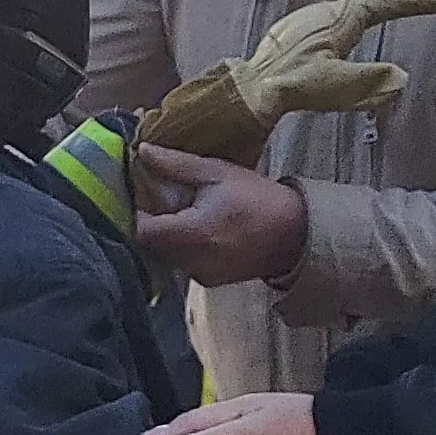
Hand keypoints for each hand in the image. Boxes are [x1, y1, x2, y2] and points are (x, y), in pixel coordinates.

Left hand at [131, 144, 305, 287]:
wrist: (296, 234)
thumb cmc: (257, 198)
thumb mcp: (216, 172)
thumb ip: (176, 164)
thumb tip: (143, 152)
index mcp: (193, 233)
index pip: (143, 231)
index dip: (140, 212)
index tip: (149, 196)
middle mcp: (192, 261)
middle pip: (151, 245)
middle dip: (154, 223)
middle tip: (171, 202)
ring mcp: (200, 276)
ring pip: (165, 256)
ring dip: (169, 236)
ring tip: (190, 215)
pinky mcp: (208, 282)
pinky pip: (181, 265)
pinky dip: (183, 249)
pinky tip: (203, 232)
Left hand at [245, 0, 435, 110]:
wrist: (248, 89)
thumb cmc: (288, 86)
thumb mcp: (333, 87)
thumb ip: (368, 83)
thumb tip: (401, 77)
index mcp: (340, 19)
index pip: (390, 2)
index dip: (424, 0)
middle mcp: (329, 13)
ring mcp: (315, 21)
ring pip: (362, 5)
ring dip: (390, 3)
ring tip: (412, 3)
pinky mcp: (305, 33)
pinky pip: (347, 16)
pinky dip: (368, 15)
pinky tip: (364, 25)